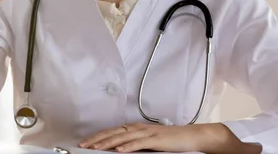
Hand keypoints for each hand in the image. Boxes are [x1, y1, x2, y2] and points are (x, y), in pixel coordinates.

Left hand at [79, 122, 259, 152]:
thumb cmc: (173, 142)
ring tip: (95, 148)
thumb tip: (120, 150)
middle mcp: (138, 128)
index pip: (112, 131)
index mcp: (136, 128)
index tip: (85, 142)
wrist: (194, 137)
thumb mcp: (150, 144)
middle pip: (113, 132)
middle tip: (82, 145)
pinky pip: (139, 142)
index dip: (97, 136)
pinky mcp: (156, 139)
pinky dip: (127, 146)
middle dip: (96, 139)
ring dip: (107, 142)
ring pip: (122, 136)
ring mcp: (147, 132)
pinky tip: (118, 150)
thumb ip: (136, 145)